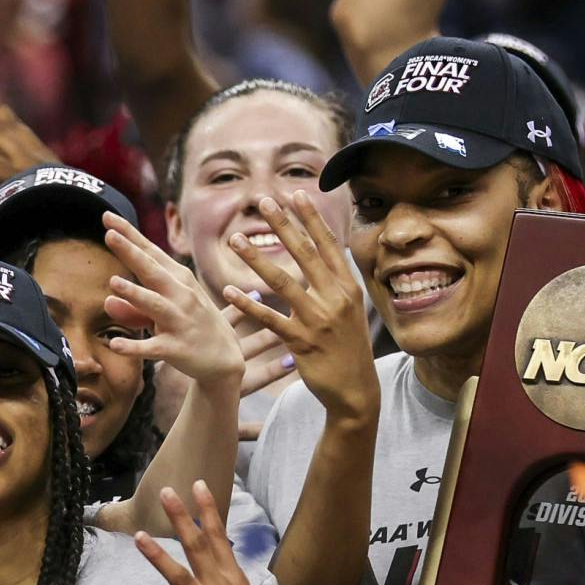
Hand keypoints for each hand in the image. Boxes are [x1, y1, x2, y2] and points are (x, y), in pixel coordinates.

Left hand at [100, 212, 246, 388]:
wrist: (225, 360)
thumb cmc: (192, 326)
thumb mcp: (165, 312)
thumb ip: (134, 306)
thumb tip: (106, 300)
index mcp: (178, 280)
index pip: (150, 253)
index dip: (130, 235)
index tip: (107, 216)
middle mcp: (180, 296)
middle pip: (152, 271)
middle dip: (131, 252)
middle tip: (110, 234)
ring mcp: (180, 321)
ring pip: (154, 305)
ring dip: (135, 294)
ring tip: (113, 283)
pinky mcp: (177, 349)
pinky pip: (153, 347)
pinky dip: (135, 347)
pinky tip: (115, 344)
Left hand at [223, 192, 377, 425]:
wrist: (356, 391)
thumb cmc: (348, 347)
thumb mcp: (350, 310)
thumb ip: (334, 282)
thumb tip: (323, 250)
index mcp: (347, 287)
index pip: (328, 244)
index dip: (311, 218)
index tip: (297, 193)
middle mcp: (335, 298)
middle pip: (304, 254)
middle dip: (283, 225)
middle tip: (263, 201)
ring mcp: (318, 320)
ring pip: (282, 281)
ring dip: (256, 258)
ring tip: (235, 240)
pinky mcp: (301, 342)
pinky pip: (270, 318)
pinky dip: (248, 304)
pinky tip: (228, 290)